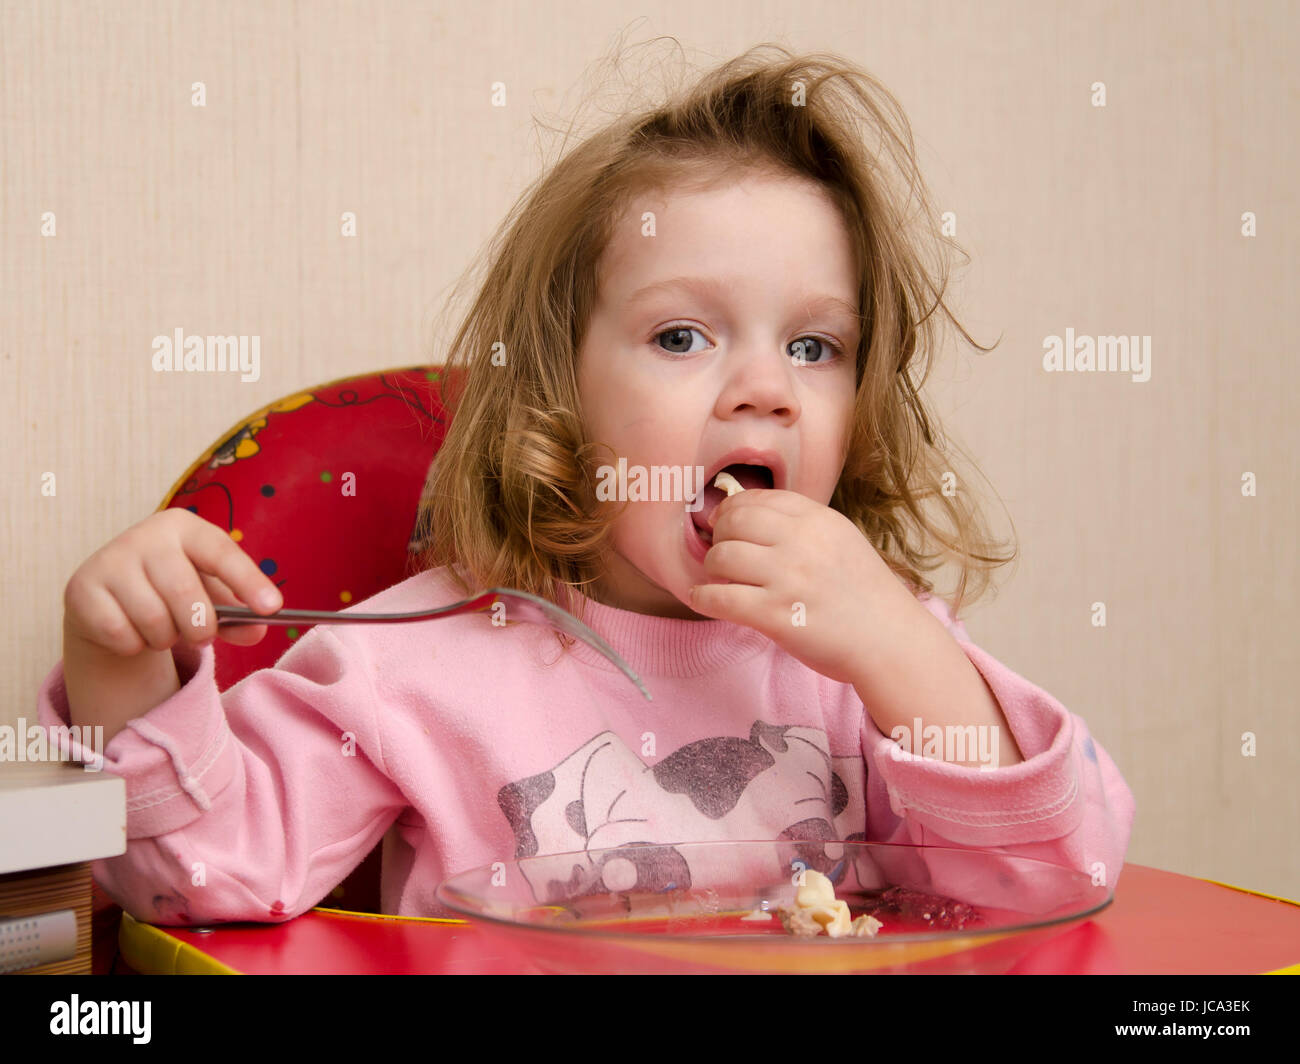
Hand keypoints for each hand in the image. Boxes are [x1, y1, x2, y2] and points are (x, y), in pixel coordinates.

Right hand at [63, 509, 283, 656]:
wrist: (112, 596)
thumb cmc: (175, 589)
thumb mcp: (212, 595)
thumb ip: (238, 615)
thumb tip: (256, 631)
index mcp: (184, 527)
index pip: (221, 552)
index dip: (248, 580)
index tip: (272, 607)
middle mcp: (145, 536)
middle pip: (186, 595)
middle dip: (201, 628)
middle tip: (201, 636)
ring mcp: (109, 560)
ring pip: (154, 621)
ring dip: (166, 639)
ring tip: (164, 629)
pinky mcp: (81, 589)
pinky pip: (121, 635)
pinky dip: (134, 646)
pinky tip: (132, 630)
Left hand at [687, 489, 907, 684]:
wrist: (890, 640)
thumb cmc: (864, 594)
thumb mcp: (841, 541)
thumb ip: (802, 526)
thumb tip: (748, 516)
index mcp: (818, 520)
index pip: (758, 499)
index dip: (732, 509)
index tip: (723, 522)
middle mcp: (802, 543)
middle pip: (734, 522)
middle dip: (719, 536)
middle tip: (721, 552)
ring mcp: (787, 578)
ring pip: (722, 557)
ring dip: (712, 567)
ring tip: (719, 578)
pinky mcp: (775, 615)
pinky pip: (720, 598)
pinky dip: (703, 598)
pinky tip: (703, 599)